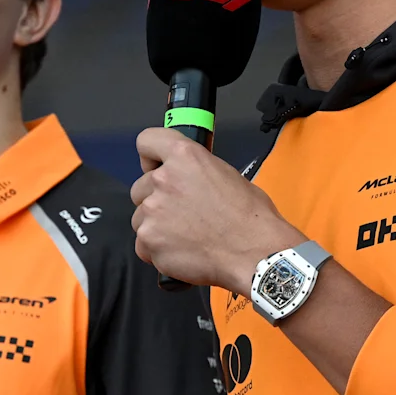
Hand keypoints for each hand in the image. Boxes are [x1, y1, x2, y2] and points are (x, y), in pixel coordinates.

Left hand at [130, 127, 305, 293]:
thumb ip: (195, 172)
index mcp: (184, 157)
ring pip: (141, 218)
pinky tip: (182, 251)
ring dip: (156, 226)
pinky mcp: (149, 240)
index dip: (150, 157)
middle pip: (141, 187)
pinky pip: (143, 245)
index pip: (147, 141)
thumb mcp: (227, 175)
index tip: (154, 166)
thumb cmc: (250, 217)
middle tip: (182, 213)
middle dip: (156, 199)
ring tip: (186, 236)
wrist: (254, 253)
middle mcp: (163, 179)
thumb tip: (188, 180)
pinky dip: (158, 250)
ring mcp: (152, 211)